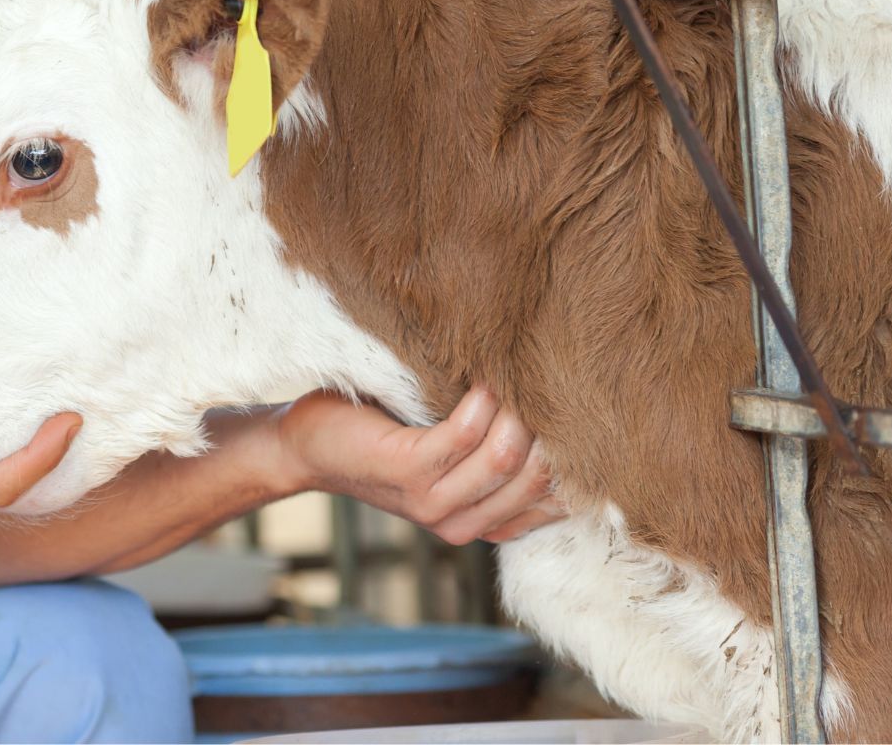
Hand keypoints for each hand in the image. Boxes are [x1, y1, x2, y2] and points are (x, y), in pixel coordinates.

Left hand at [277, 387, 563, 544]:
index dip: (575, 453)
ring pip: (508, 457)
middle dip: (551, 425)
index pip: (557, 500)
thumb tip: (559, 407)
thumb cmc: (386, 435)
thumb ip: (498, 448)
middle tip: (548, 376)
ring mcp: (435, 504)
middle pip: (539, 476)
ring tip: (513, 368)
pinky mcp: (408, 474)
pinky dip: (481, 401)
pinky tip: (481, 375)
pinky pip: (464, 435)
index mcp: (483, 521)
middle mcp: (464, 524)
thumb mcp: (451, 452)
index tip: (581, 405)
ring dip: (516, 408)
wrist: (310, 446)